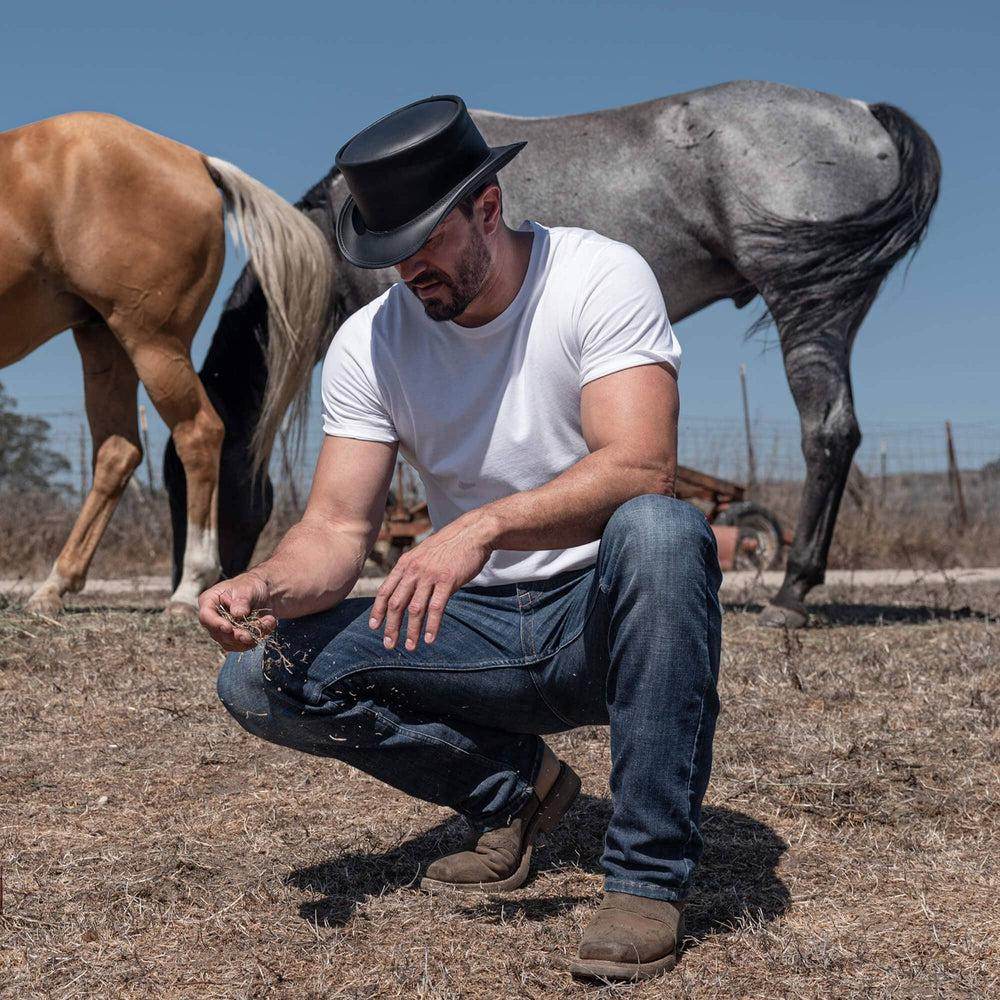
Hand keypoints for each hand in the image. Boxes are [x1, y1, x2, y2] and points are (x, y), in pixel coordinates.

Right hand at [198, 571, 276, 651]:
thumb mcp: (247, 589)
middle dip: (236, 636)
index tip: (229, 628)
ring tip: (268, 621)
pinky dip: (257, 637)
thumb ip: (241, 601)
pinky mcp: (234, 639)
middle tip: (249, 636)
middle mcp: (213, 618)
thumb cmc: (251, 586)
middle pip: (218, 634)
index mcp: (209, 601)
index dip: (216, 624)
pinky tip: (269, 623)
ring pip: (231, 643)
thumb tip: (237, 614)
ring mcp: (222, 631)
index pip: (206, 616)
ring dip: (250, 637)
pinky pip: (243, 645)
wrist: (264, 593)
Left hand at [369, 514, 493, 650]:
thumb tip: (405, 592)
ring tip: (410, 647)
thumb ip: (413, 571)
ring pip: (415, 609)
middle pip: (397, 603)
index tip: (374, 627)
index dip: (378, 610)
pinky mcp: (447, 580)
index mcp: (405, 564)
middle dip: (391, 627)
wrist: (472, 533)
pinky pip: (436, 608)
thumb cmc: (449, 546)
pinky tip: (429, 639)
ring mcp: (430, 575)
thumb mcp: (424, 554)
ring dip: (411, 631)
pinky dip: (432, 626)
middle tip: (389, 644)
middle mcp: (414, 570)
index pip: (385, 591)